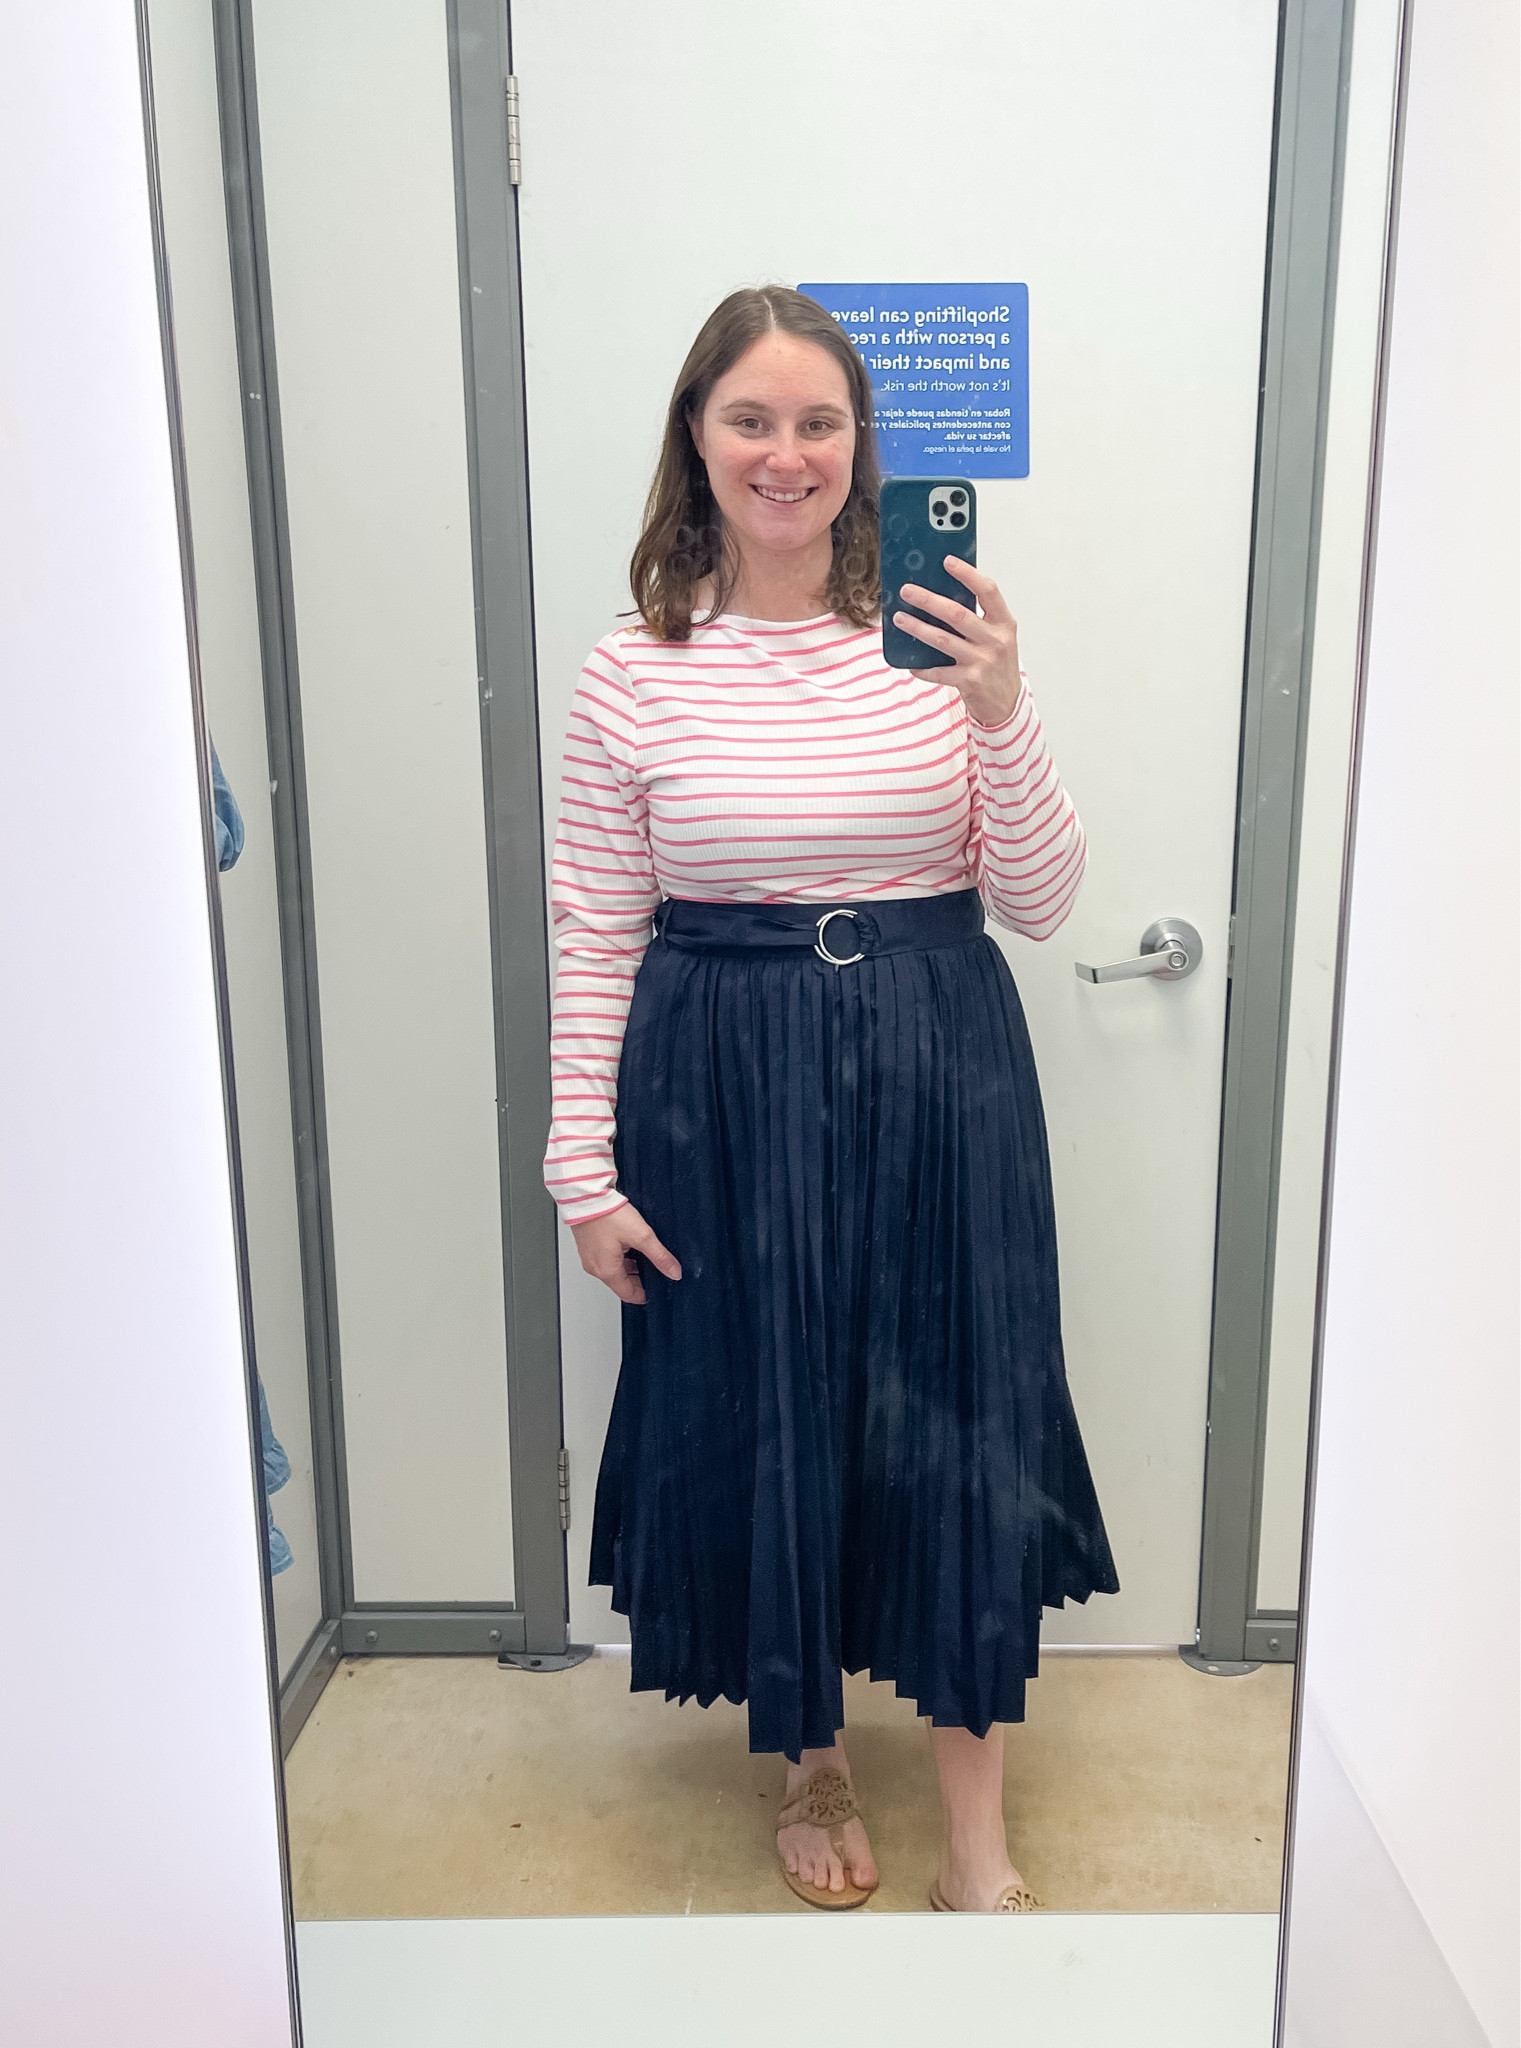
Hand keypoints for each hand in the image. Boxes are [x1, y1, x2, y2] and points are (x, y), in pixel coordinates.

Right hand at [570, 1201, 681, 1304]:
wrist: (585, 1196)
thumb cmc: (606, 1214)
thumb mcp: (641, 1235)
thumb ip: (659, 1256)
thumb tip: (674, 1272)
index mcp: (607, 1271)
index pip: (629, 1295)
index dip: (644, 1294)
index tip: (655, 1290)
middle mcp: (595, 1268)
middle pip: (621, 1283)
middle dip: (638, 1279)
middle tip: (654, 1269)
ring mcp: (590, 1257)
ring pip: (613, 1270)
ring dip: (629, 1266)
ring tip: (643, 1252)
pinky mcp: (587, 1246)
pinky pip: (606, 1259)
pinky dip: (618, 1256)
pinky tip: (627, 1242)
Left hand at [894, 558, 1023, 727]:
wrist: (1007, 704)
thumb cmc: (997, 664)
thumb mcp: (997, 637)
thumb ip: (978, 618)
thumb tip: (940, 595)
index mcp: (1004, 623)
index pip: (988, 591)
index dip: (968, 574)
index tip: (947, 561)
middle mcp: (995, 640)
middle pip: (957, 614)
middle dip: (928, 600)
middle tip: (907, 591)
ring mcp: (982, 661)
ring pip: (942, 640)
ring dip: (917, 628)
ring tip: (899, 618)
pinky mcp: (969, 681)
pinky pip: (938, 671)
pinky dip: (922, 666)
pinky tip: (910, 662)